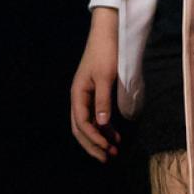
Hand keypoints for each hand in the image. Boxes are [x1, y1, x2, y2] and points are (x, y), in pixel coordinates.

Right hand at [69, 7, 120, 161]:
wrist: (107, 33)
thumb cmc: (106, 52)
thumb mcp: (106, 76)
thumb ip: (103, 100)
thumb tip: (101, 123)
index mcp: (78, 95)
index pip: (82, 124)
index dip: (94, 138)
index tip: (107, 148)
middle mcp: (78, 98)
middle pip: (81, 129)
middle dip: (94, 145)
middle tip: (108, 159)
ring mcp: (85, 97)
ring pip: (88, 125)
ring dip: (99, 138)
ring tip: (113, 151)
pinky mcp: (95, 94)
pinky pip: (96, 116)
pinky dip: (104, 128)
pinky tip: (115, 135)